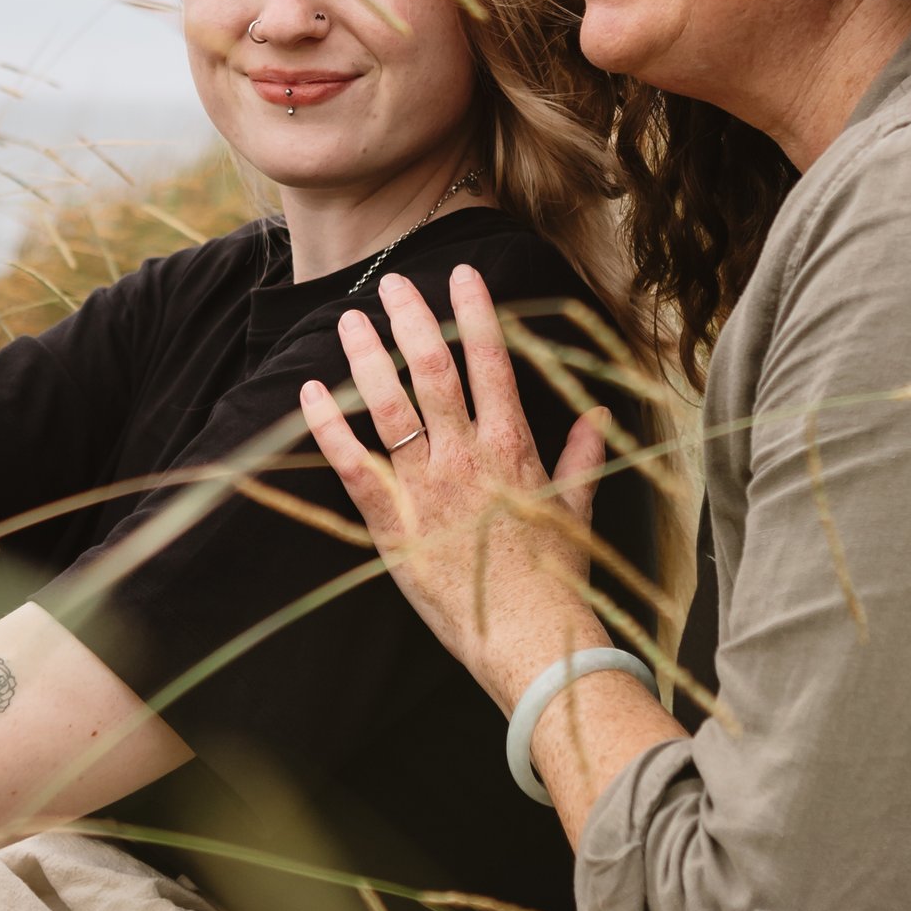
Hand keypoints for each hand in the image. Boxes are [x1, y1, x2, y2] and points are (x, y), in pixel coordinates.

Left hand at [299, 265, 608, 711]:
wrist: (529, 635)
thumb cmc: (555, 576)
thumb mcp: (576, 507)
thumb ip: (582, 454)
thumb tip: (599, 414)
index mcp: (514, 446)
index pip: (491, 361)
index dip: (473, 313)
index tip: (460, 275)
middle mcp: (467, 455)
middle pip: (433, 370)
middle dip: (412, 319)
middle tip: (392, 282)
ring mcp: (426, 486)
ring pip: (390, 405)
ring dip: (366, 358)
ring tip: (349, 319)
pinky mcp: (391, 522)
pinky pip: (353, 462)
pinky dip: (329, 426)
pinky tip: (310, 391)